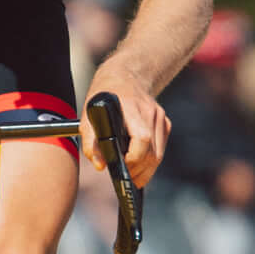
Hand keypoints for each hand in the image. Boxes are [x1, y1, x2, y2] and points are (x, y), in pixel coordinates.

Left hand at [86, 58, 170, 185]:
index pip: (142, 139)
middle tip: (126, 178)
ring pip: (159, 154)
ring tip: (132, 176)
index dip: (133, 159)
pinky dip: (151, 160)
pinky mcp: (165, 122)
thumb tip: (100, 165)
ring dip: (146, 170)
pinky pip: (160, 148)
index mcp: (132, 107)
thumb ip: (90, 141)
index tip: (122, 168)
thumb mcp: (88, 115)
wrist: (126, 74)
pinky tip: (139, 164)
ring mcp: (160, 117)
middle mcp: (150, 112)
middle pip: (153, 152)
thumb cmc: (105, 96)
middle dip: (139, 171)